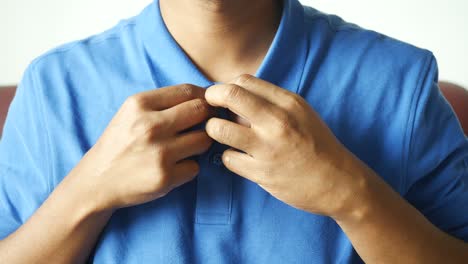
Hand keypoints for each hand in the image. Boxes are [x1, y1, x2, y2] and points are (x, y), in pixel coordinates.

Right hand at [70, 84, 213, 211]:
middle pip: (201, 111)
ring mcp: (159, 152)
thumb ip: (163, 102)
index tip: (207, 104)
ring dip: (200, 143)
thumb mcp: (131, 112)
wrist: (97, 180)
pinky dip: (189, 167)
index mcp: (140, 104)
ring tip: (186, 147)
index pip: (188, 90)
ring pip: (204, 139)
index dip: (204, 97)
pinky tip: (174, 167)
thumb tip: (205, 97)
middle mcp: (150, 125)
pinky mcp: (165, 177)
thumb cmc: (120, 143)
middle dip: (207, 117)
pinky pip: (195, 167)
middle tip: (203, 125)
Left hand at [205, 75, 369, 218]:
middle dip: (211, 98)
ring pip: (218, 129)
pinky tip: (239, 158)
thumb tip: (235, 95)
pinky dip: (229, 157)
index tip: (224, 98)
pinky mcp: (261, 173)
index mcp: (288, 102)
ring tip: (222, 134)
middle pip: (229, 95)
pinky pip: (228, 158)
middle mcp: (277, 121)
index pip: (244, 81)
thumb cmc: (317, 144)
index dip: (226, 87)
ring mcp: (267, 148)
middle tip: (210, 109)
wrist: (338, 182)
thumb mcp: (301, 112)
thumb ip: (271, 101)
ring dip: (214, 130)